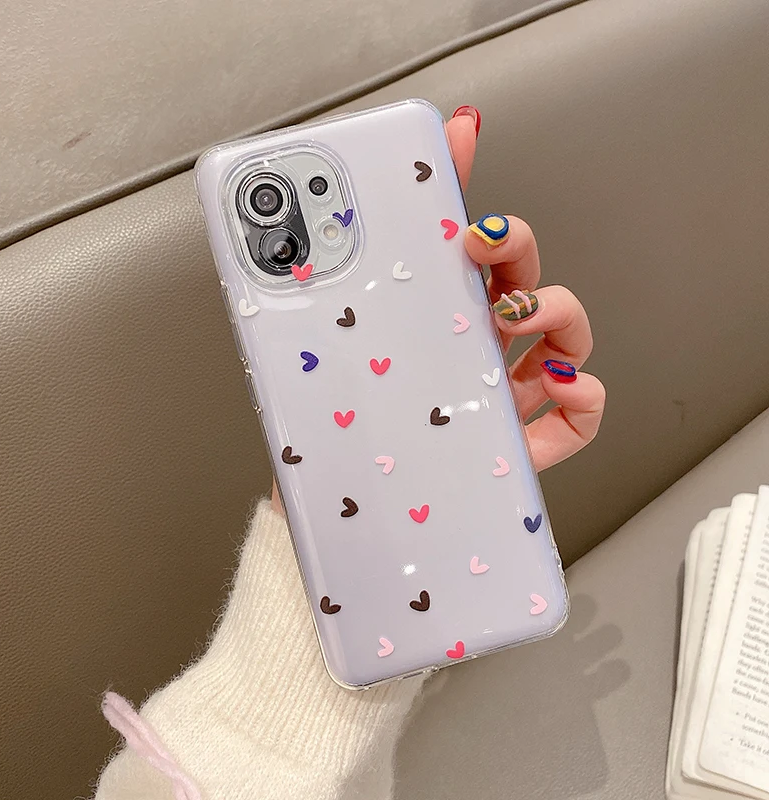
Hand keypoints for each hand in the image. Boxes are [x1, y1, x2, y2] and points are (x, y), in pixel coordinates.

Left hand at [272, 107, 604, 510]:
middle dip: (519, 252)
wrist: (338, 497)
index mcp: (439, 317)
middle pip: (528, 279)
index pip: (481, 254)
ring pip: (565, 337)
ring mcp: (504, 392)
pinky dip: (584, 396)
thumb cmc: (341, 414)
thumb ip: (343, 269)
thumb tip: (327, 210)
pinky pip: (580, 414)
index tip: (471, 213)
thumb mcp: (335, 330)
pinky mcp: (523, 442)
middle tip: (483, 249)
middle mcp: (476, 347)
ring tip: (516, 320)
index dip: (492, 221)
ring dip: (559, 314)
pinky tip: (554, 387)